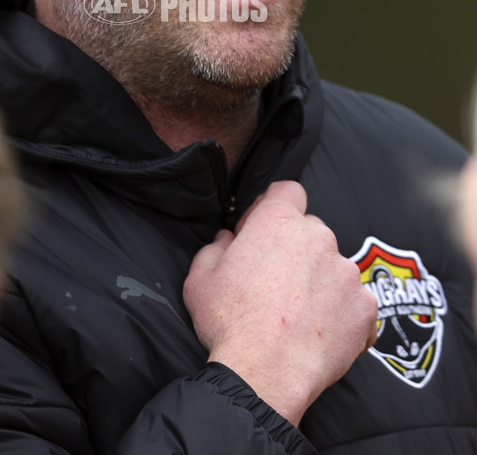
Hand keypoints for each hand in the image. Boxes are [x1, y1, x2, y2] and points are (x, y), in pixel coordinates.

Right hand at [183, 181, 376, 425]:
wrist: (264, 375)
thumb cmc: (229, 323)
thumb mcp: (200, 278)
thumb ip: (215, 247)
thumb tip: (227, 239)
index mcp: (278, 222)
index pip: (288, 191)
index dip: (273, 207)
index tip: (261, 231)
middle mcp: (318, 238)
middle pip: (310, 231)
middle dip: (295, 249)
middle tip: (274, 282)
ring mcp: (346, 273)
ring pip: (333, 268)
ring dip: (318, 282)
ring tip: (298, 316)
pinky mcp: (365, 308)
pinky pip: (354, 303)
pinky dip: (341, 315)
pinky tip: (320, 334)